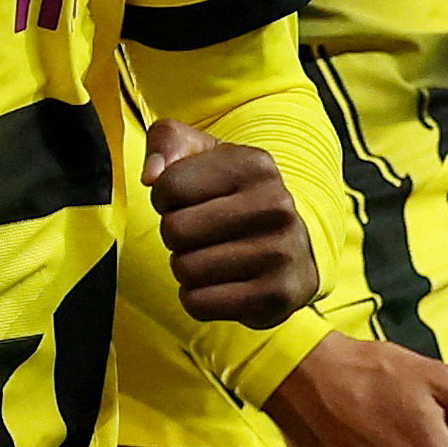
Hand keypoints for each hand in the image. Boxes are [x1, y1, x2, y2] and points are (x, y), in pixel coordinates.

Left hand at [144, 121, 320, 329]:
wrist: (295, 249)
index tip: (187, 202)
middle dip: (175, 235)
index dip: (164, 198)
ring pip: (185, 269)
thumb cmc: (234, 197)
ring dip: (186, 267)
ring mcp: (281, 253)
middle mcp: (276, 206)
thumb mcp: (203, 154)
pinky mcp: (276, 296)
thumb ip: (167, 142)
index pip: (168, 186)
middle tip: (198, 234)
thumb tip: (151, 175)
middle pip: (175, 230)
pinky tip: (218, 283)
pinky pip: (199, 304)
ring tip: (210, 257)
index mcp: (255, 165)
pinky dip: (196, 297)